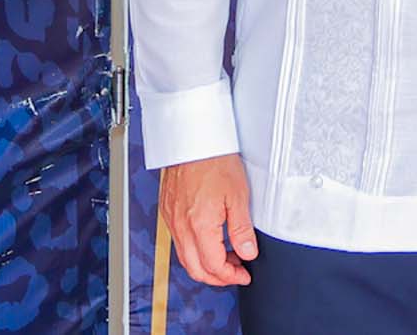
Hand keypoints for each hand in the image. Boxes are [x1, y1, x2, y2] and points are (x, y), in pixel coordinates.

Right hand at [160, 153, 257, 285]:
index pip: (213, 266)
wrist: (194, 139)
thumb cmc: (214, 160)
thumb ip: (242, 229)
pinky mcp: (168, 211)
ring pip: (184, 257)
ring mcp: (171, 219)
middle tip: (235, 272)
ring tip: (227, 256)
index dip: (231, 276)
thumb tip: (248, 252)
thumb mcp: (239, 195)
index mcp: (199, 225)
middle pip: (195, 269)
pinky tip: (209, 240)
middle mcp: (181, 226)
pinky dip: (194, 250)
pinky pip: (178, 241)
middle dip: (217, 277)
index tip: (243, 274)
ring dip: (205, 264)